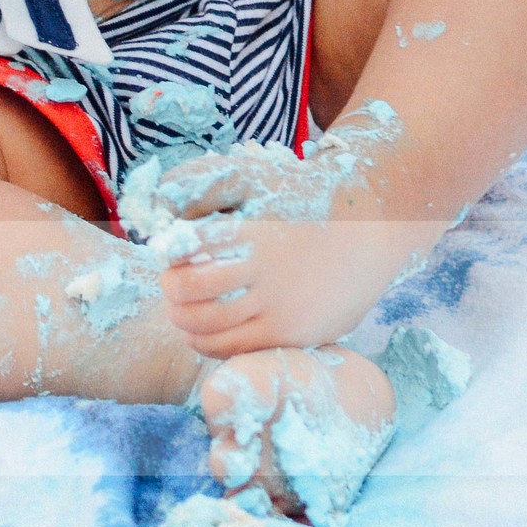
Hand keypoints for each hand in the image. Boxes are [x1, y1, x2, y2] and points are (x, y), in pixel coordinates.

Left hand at [126, 110, 446, 357]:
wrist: (372, 226)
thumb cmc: (302, 196)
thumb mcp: (253, 174)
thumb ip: (200, 184)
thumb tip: (154, 208)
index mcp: (255, 234)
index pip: (186, 253)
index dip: (170, 253)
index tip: (174, 249)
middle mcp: (270, 278)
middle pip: (189, 297)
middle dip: (172, 289)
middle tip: (173, 282)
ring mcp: (285, 313)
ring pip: (208, 332)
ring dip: (185, 321)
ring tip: (187, 306)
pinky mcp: (297, 337)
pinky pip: (238, 351)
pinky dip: (214, 343)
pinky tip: (214, 325)